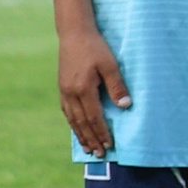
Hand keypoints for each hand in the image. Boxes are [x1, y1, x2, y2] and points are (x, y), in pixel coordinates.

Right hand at [57, 19, 130, 158]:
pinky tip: (77, 129)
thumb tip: (125, 106)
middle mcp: (71, 94)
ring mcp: (64, 91)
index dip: (102, 133)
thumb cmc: (95, 46)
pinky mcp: (62, 87)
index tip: (109, 145)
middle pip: (82, 123)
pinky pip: (67, 111)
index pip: (94, 118)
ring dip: (81, 135)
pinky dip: (73, 123)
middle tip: (99, 154)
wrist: (74, 32)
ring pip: (72, 120)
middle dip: (92, 140)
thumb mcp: (110, 64)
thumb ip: (117, 86)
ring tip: (88, 148)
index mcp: (83, 89)